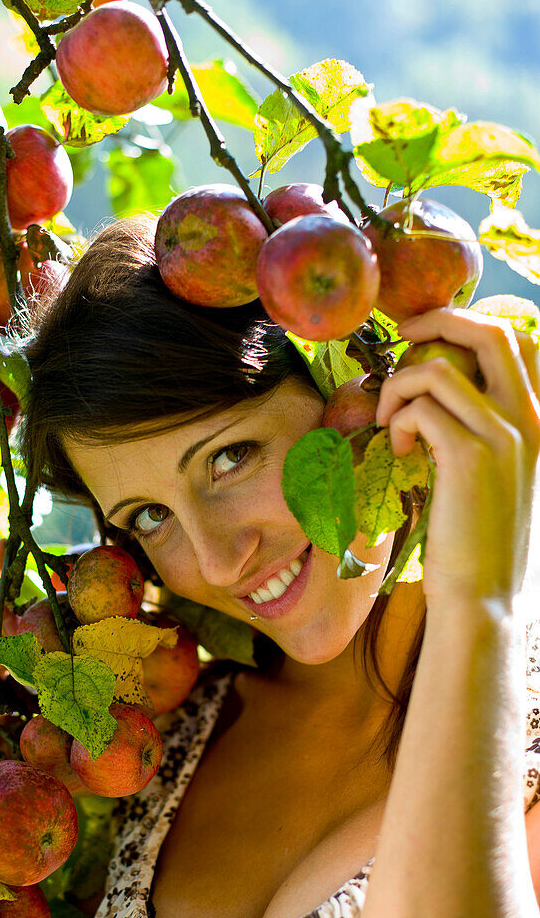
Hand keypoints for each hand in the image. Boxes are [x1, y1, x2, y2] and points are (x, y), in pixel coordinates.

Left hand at [375, 307, 539, 605]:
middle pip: (491, 334)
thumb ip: (483, 429)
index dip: (472, 324)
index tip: (430, 334)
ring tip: (390, 423)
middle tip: (400, 337)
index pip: (522, 342)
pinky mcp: (469, 458)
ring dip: (399, 386)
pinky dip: (398, 420)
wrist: (484, 596)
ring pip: (439, 370)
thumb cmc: (480, 540)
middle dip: (437, 320)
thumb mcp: (497, 475)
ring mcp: (504, 437)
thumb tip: (441, 392)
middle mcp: (531, 421)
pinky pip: (420, 408)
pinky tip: (399, 451)